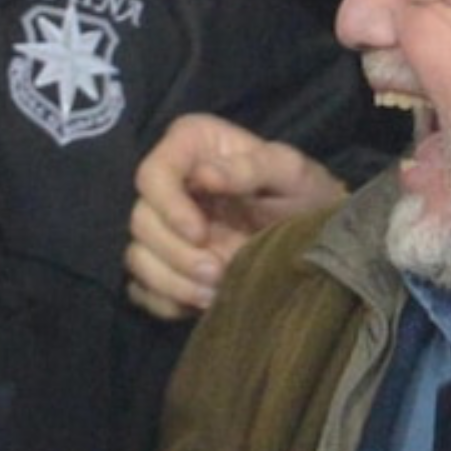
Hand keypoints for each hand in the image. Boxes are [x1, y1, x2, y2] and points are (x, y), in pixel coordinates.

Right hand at [125, 113, 343, 318]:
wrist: (313, 236)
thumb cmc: (304, 193)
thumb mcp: (291, 172)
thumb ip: (252, 167)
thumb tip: (204, 175)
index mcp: (189, 147)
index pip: (152, 175)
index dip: (169, 208)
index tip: (201, 234)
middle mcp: (168, 185)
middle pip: (140, 221)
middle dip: (176, 254)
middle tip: (217, 272)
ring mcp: (162, 228)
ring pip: (137, 257)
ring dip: (172, 282)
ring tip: (214, 293)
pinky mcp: (163, 265)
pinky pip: (143, 289)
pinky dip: (166, 301)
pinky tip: (200, 304)